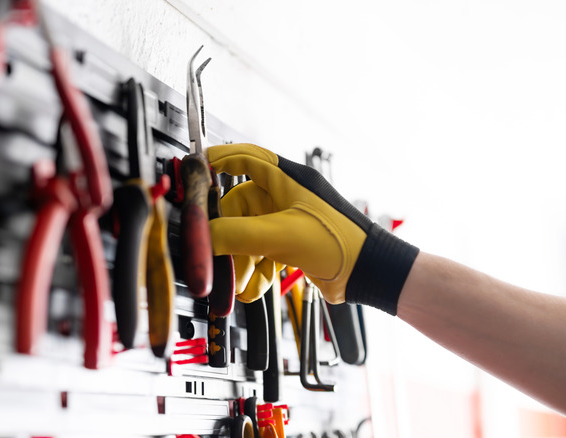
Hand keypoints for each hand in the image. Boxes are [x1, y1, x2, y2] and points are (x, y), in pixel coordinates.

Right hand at [207, 143, 417, 313]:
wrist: (369, 273)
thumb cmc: (341, 243)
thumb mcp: (283, 235)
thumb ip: (239, 235)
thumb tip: (205, 236)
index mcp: (288, 180)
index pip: (248, 159)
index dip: (220, 160)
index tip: (196, 168)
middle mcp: (286, 197)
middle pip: (239, 207)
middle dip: (227, 235)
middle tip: (216, 255)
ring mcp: (287, 221)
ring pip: (247, 234)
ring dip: (239, 259)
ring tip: (238, 281)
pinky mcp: (290, 244)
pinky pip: (260, 252)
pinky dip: (254, 270)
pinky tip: (254, 287)